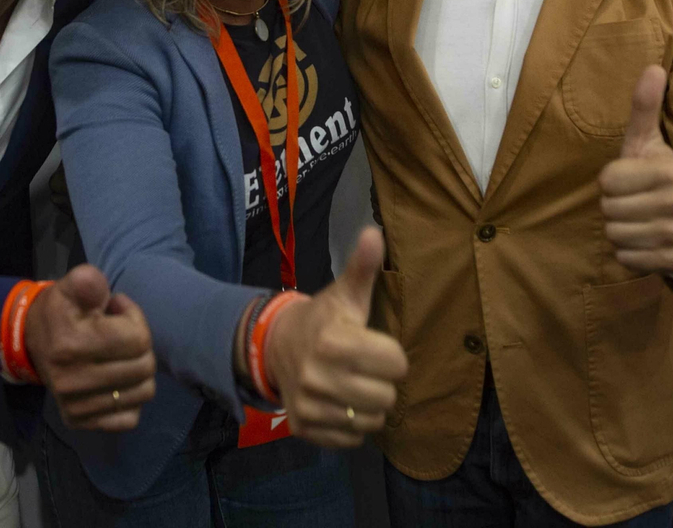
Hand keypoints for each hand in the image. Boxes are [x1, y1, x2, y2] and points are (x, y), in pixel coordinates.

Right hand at [24, 264, 155, 431]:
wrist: (32, 342)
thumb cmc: (60, 312)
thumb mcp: (70, 287)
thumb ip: (87, 282)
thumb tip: (100, 288)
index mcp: (70, 344)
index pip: (138, 339)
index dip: (135, 318)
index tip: (118, 310)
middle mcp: (71, 381)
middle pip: (144, 367)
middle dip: (140, 344)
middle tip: (121, 334)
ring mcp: (76, 406)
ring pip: (143, 392)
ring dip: (139, 371)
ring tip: (119, 355)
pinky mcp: (79, 422)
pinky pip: (129, 419)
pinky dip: (130, 399)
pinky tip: (116, 381)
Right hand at [263, 227, 408, 447]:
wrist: (275, 346)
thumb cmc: (322, 319)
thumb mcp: (344, 294)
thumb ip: (362, 267)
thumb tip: (373, 231)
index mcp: (335, 342)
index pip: (396, 364)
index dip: (390, 355)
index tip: (374, 347)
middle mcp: (319, 376)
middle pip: (386, 396)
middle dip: (381, 382)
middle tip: (364, 368)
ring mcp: (310, 405)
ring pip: (371, 421)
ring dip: (368, 405)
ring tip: (353, 385)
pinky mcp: (304, 428)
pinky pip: (351, 439)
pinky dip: (351, 425)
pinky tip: (340, 402)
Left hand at [598, 66, 672, 272]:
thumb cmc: (659, 178)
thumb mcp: (649, 143)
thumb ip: (645, 107)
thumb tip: (652, 66)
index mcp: (667, 170)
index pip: (607, 180)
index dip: (611, 181)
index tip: (631, 180)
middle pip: (609, 209)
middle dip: (615, 207)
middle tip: (635, 203)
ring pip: (616, 235)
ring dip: (621, 231)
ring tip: (641, 222)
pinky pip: (626, 258)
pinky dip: (629, 253)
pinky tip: (646, 243)